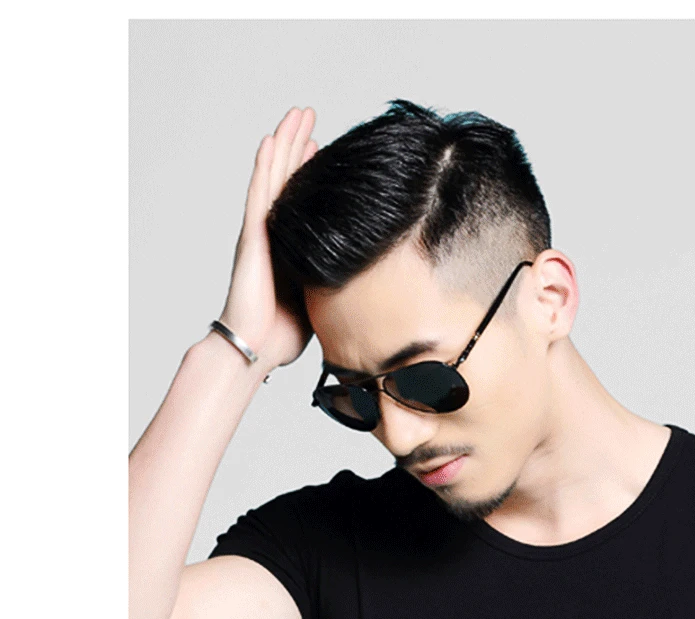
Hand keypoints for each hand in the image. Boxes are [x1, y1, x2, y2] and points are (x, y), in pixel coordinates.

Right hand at [219, 107, 317, 369]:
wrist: (256, 348)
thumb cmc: (282, 334)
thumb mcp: (319, 299)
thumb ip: (331, 281)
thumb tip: (363, 280)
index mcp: (287, 246)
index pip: (300, 199)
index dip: (309, 171)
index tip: (323, 146)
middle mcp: (271, 233)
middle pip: (286, 178)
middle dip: (298, 145)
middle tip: (310, 114)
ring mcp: (260, 232)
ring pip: (273, 176)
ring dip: (284, 143)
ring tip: (296, 114)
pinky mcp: (252, 237)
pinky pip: (259, 194)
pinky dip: (264, 167)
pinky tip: (272, 141)